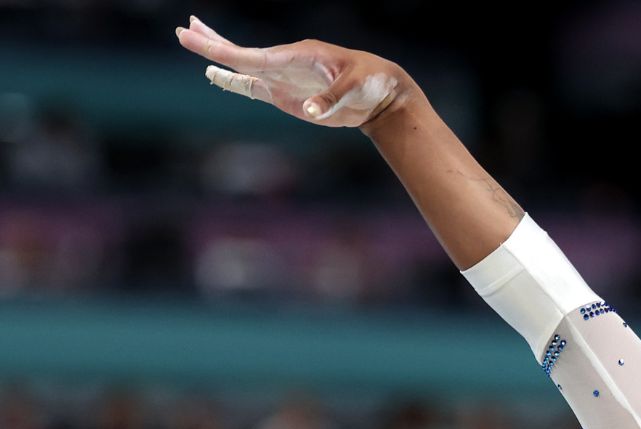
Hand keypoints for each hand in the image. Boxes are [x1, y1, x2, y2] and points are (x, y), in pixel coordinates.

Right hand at [172, 15, 412, 128]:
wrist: (383, 94)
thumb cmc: (371, 81)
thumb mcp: (355, 87)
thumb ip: (331, 98)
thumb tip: (310, 110)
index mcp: (298, 55)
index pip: (253, 55)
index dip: (223, 51)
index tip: (197, 40)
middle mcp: (285, 64)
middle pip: (241, 55)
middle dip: (212, 45)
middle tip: (182, 31)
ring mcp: (284, 79)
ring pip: (244, 68)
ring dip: (218, 57)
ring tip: (191, 40)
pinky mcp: (287, 96)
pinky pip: (255, 88)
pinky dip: (234, 82)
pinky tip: (216, 75)